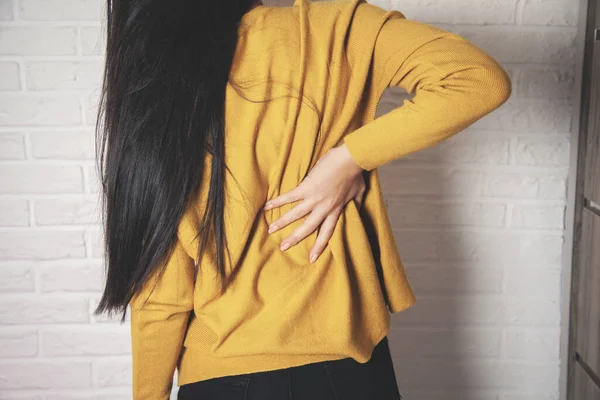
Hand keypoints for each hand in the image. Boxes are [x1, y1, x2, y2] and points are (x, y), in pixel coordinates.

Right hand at [263, 143, 365, 262]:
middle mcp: (324, 208)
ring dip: (282, 223)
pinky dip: (278, 202)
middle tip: (283, 248)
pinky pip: (290, 197)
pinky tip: (267, 206)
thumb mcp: (359, 192)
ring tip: (270, 230)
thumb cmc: (355, 174)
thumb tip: (358, 207)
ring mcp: (314, 198)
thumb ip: (356, 202)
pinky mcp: (306, 187)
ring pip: (295, 215)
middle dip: (294, 239)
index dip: (319, 246)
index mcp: (336, 211)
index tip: (311, 258)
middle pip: (308, 228)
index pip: (326, 233)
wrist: (350, 160)